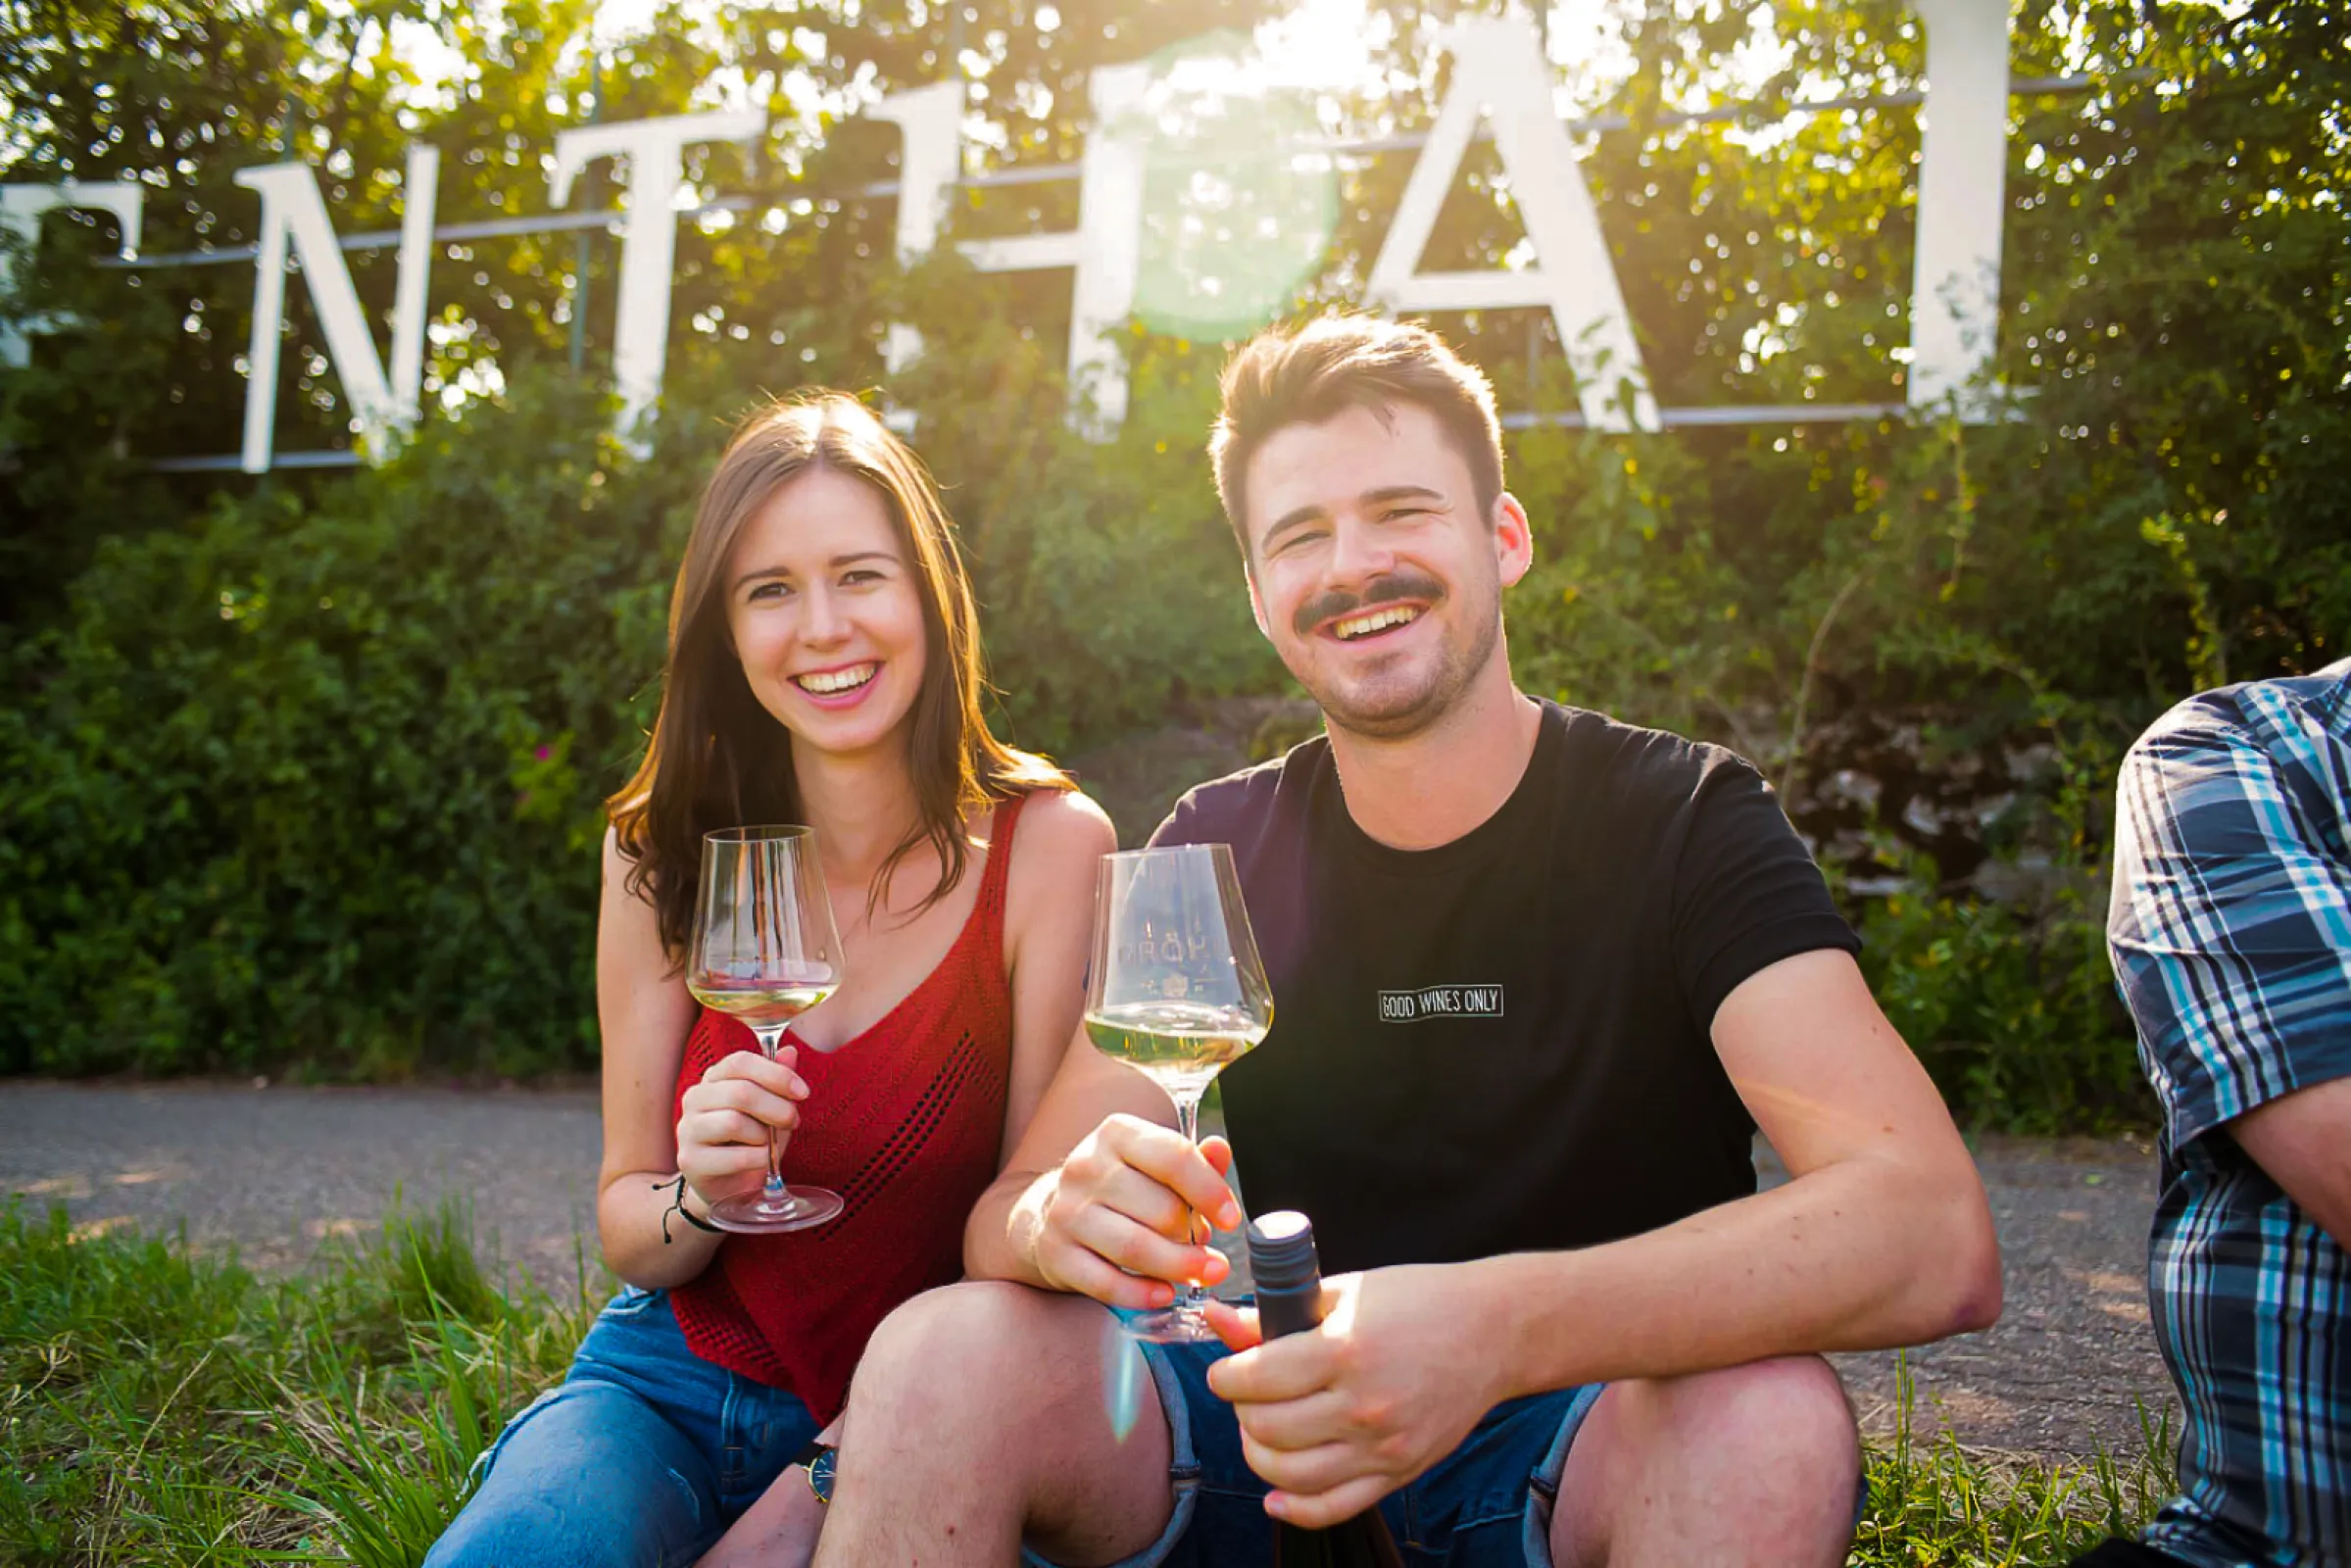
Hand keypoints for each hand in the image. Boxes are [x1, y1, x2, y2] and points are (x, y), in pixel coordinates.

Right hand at [675, 1047, 808, 1210]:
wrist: (728, 1185)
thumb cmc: (750, 1140)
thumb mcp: (771, 1108)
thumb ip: (778, 1080)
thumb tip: (790, 1051)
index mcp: (714, 1079)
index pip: (740, 1062)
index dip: (776, 1074)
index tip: (803, 1092)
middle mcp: (695, 1098)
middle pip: (740, 1092)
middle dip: (777, 1108)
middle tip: (793, 1121)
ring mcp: (688, 1129)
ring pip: (734, 1122)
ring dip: (763, 1136)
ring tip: (768, 1144)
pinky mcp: (690, 1160)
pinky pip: (735, 1156)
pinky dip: (758, 1159)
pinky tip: (762, 1161)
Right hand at [1028, 1115, 1239, 1309]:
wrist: (1051, 1211)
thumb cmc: (1119, 1186)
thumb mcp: (1152, 1162)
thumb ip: (1192, 1160)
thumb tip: (1220, 1149)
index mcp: (1117, 1135)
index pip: (1173, 1157)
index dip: (1210, 1191)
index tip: (1231, 1218)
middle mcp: (1087, 1167)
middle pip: (1161, 1210)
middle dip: (1194, 1238)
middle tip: (1208, 1252)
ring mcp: (1067, 1212)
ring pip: (1135, 1248)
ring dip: (1177, 1268)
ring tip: (1200, 1275)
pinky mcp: (1056, 1253)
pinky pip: (1106, 1282)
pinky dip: (1142, 1294)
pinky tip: (1163, 1293)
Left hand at [1203, 1265, 1506, 1528]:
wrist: (1493, 1332)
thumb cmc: (1419, 1301)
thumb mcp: (1345, 1292)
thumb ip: (1276, 1312)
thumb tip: (1218, 1319)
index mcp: (1347, 1350)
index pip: (1256, 1378)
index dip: (1226, 1376)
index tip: (1226, 1372)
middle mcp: (1364, 1405)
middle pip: (1267, 1427)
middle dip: (1241, 1410)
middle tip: (1248, 1395)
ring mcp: (1384, 1446)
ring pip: (1289, 1474)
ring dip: (1259, 1453)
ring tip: (1263, 1429)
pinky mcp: (1400, 1473)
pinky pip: (1333, 1508)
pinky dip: (1293, 1507)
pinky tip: (1275, 1493)